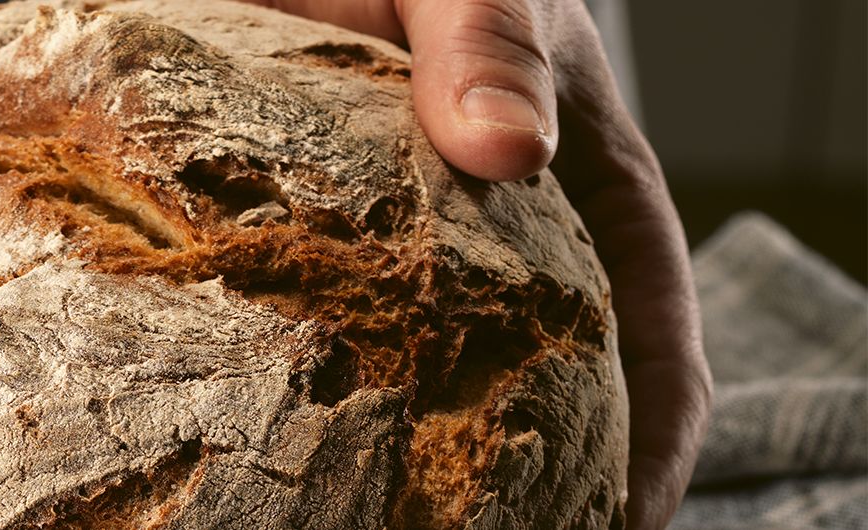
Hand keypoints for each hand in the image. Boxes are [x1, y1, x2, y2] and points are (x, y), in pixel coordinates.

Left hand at [240, 1, 710, 527]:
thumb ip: (492, 39)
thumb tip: (506, 151)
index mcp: (577, 182)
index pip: (645, 326)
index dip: (652, 435)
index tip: (628, 517)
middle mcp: (494, 236)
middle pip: (538, 382)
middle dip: (534, 478)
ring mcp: (399, 251)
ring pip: (418, 377)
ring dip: (410, 463)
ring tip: (383, 528)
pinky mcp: (305, 246)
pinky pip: (303, 337)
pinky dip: (298, 401)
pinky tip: (267, 454)